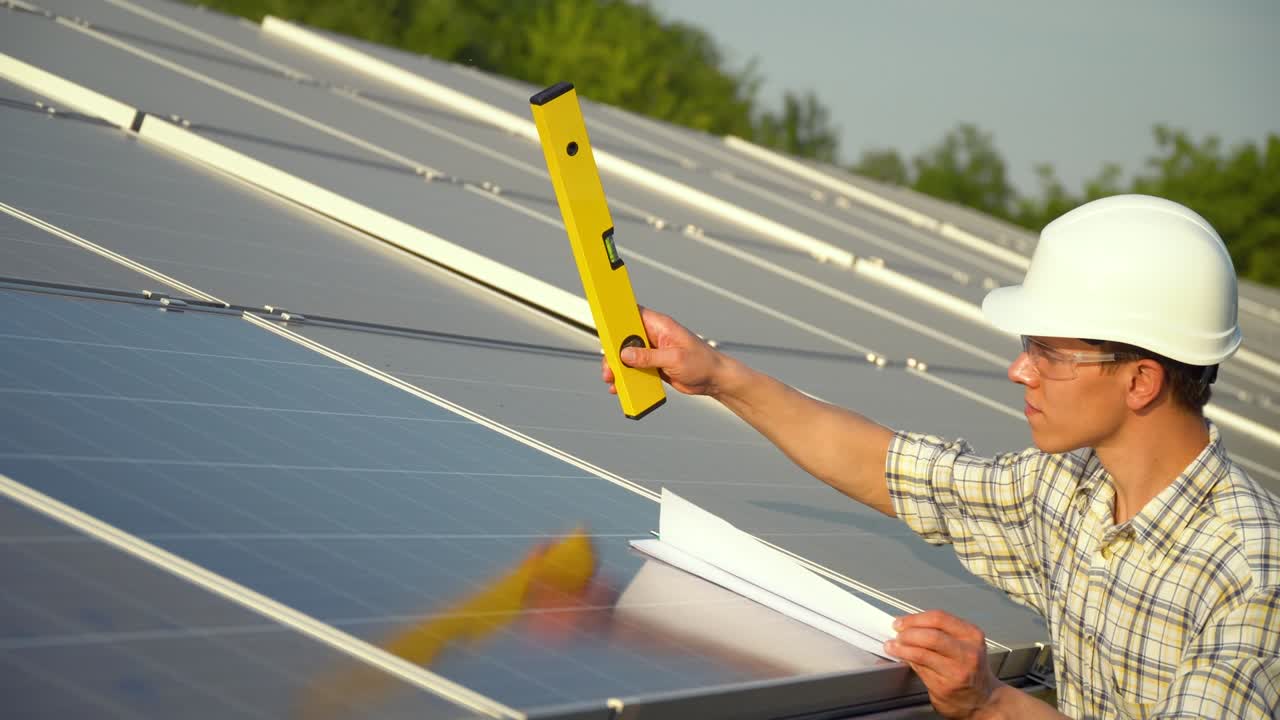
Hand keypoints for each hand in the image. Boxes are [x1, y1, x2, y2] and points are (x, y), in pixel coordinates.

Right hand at [601, 308, 724, 396]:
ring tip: (612, 380)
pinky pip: (635, 369)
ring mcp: (653, 351)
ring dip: (618, 367)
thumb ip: (648, 357)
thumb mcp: (674, 358)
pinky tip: (621, 387)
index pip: (632, 314)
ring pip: (627, 356)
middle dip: (614, 353)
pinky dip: (627, 377)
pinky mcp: (654, 365)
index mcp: (660, 325)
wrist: (714, 379)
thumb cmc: (702, 362)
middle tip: (609, 367)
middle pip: (624, 339)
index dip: (616, 317)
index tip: (603, 325)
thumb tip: (626, 355)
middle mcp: (654, 336)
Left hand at [885, 610, 1001, 718]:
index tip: (901, 621)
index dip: (915, 618)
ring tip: (892, 646)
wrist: (983, 699)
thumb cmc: (970, 669)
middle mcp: (967, 653)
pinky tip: (903, 658)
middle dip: (908, 633)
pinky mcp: (945, 686)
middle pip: (931, 636)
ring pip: (922, 653)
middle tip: (897, 633)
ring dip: (902, 648)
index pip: (939, 618)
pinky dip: (908, 661)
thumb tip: (909, 625)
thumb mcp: (964, 644)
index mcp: (971, 636)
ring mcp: (957, 671)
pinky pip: (920, 669)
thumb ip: (940, 632)